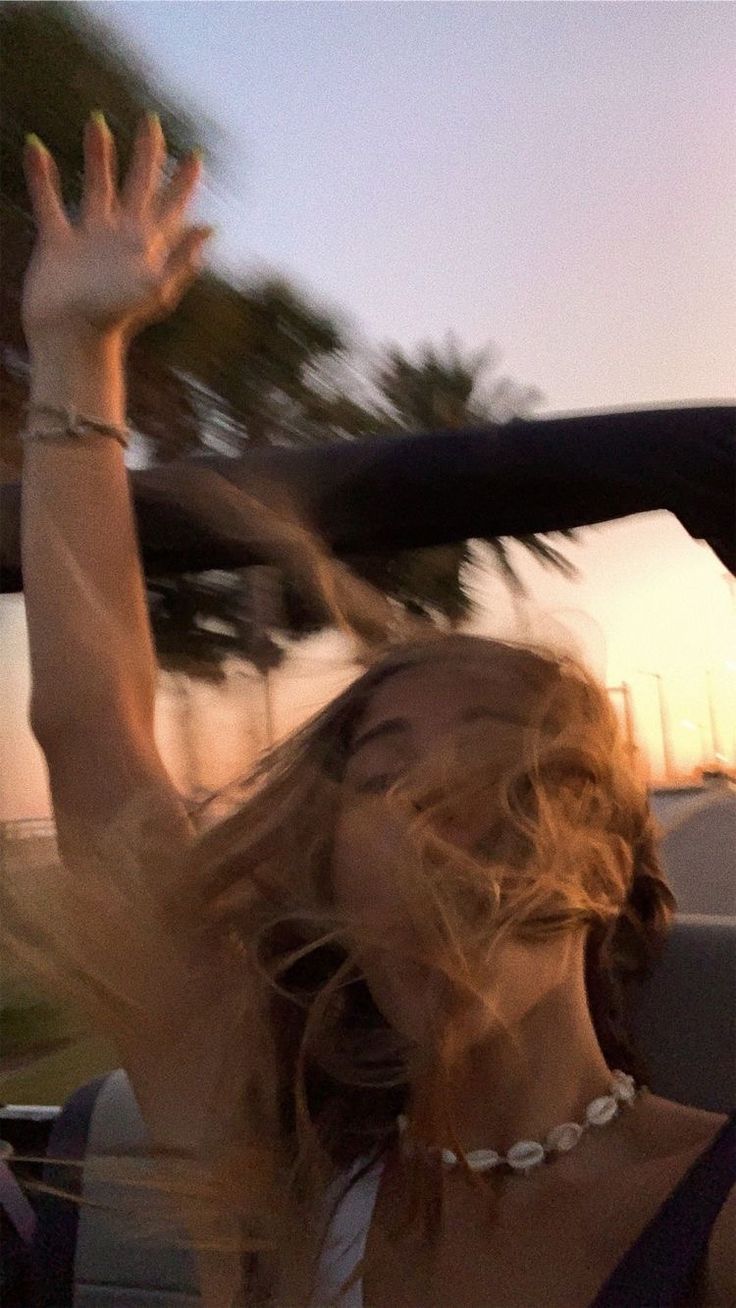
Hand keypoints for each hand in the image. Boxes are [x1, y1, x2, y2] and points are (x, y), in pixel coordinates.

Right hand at [21, 112, 213, 347]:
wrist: (72, 339)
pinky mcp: (57, 243)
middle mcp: (120, 236)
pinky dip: (41, 175)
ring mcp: (89, 238)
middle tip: (151, 121)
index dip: (184, 182)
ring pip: (96, 185)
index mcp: (147, 245)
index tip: (195, 155)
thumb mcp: (154, 288)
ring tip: (97, 123)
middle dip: (146, 155)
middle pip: (137, 185)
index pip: (171, 205)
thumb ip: (179, 258)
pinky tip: (35, 147)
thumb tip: (209, 227)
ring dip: (98, 155)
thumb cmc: (115, 318)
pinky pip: (48, 200)